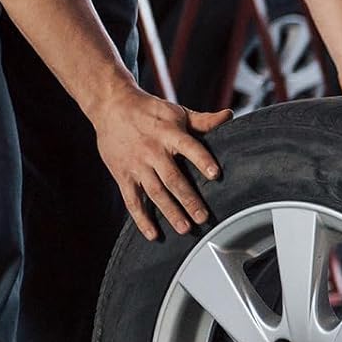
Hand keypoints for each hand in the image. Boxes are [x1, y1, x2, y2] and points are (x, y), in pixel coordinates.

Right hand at [90, 81, 232, 240]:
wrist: (111, 107)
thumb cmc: (150, 111)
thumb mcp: (177, 112)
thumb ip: (203, 120)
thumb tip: (229, 116)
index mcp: (169, 133)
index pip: (189, 147)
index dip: (202, 159)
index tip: (216, 174)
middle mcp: (153, 151)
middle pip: (173, 178)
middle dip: (189, 199)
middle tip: (203, 217)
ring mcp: (137, 165)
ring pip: (155, 193)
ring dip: (170, 212)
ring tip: (185, 229)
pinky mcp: (123, 175)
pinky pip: (132, 200)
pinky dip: (141, 219)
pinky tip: (154, 234)